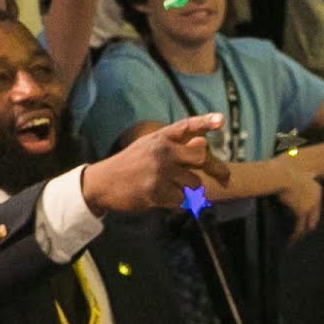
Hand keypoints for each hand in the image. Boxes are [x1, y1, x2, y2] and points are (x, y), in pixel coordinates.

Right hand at [82, 112, 221, 216]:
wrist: (102, 183)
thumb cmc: (130, 165)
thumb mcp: (149, 146)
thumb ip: (174, 145)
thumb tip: (203, 144)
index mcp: (161, 137)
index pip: (186, 126)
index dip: (205, 122)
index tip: (221, 120)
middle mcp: (162, 150)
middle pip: (201, 156)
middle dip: (209, 168)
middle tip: (217, 178)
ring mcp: (159, 170)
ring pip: (194, 182)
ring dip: (188, 189)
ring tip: (169, 188)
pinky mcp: (156, 191)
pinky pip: (182, 200)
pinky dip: (177, 203)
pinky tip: (162, 198)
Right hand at [263, 167, 323, 236]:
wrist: (282, 175)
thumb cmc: (286, 173)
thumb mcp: (298, 173)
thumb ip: (304, 176)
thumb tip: (309, 173)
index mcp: (317, 189)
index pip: (316, 208)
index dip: (310, 216)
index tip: (305, 223)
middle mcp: (316, 198)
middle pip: (314, 218)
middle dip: (308, 226)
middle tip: (301, 234)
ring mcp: (310, 205)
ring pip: (307, 224)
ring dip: (301, 234)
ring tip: (295, 240)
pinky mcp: (302, 211)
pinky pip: (299, 227)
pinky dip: (295, 235)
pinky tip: (291, 240)